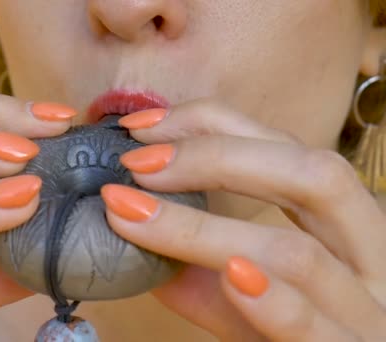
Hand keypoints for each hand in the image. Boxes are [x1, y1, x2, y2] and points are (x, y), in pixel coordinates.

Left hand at [101, 99, 385, 340]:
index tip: (141, 130)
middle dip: (215, 158)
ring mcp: (367, 313)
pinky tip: (233, 278)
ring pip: (299, 254)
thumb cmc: (291, 341)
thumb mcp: (242, 301)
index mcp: (343, 227)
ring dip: (204, 231)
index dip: (213, 126)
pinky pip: (319, 329)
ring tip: (137, 213)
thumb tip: (131, 221)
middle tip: (137, 164)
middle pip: (314, 177)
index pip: (288, 148)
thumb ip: (195, 269)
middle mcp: (370, 258)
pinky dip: (275, 302)